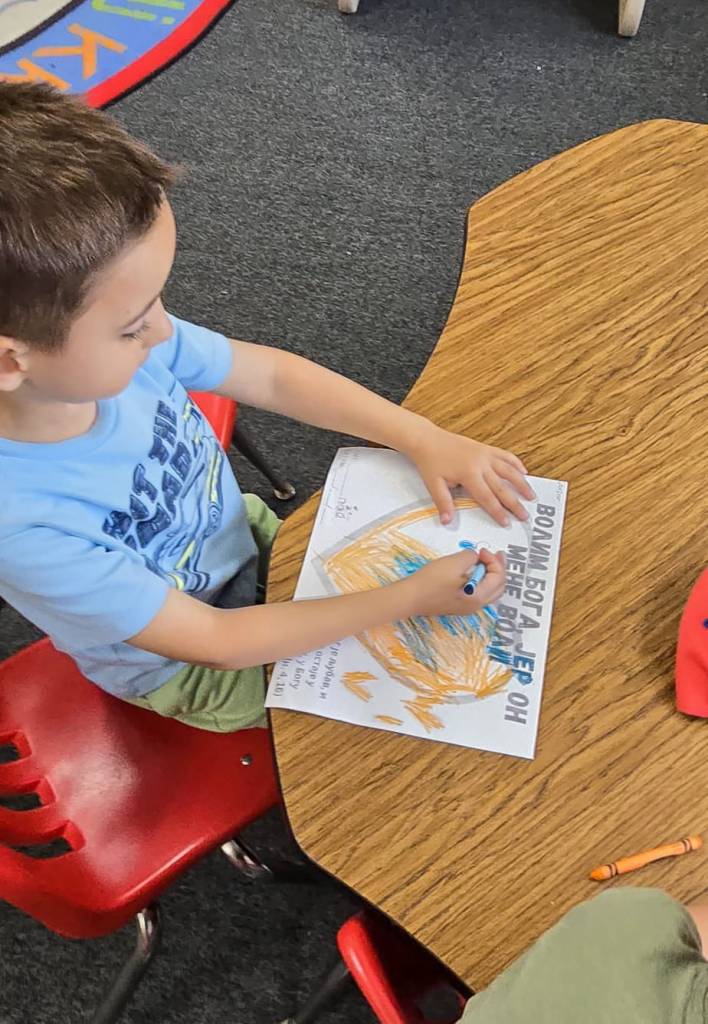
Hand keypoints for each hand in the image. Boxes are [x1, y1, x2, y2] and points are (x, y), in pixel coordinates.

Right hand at [401, 548, 505, 618]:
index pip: (498, 577)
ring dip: (491, 575)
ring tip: (486, 561)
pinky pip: (478, 593)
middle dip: (499, 568)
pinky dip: (481, 580)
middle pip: (498, 587)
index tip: (481, 550)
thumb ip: (471, 557)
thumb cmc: (431, 581)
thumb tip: (474, 558)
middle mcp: (476, 605)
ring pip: (489, 591)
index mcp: (478, 597)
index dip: (494, 560)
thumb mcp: (454, 562)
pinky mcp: (458, 604)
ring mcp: (467, 607)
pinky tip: (472, 571)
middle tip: (496, 554)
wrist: (410, 597)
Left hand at [406, 424, 534, 526]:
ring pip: (509, 470)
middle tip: (525, 515)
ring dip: (521, 483)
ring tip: (531, 495)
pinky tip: (524, 471)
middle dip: (514, 503)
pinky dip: (516, 464)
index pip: (487, 497)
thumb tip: (447, 521)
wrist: (428, 439)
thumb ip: (443, 503)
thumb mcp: (433, 484)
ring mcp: (485, 454)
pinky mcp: (486, 448)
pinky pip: (505, 456)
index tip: (506, 522)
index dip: (498, 511)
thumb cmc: (430, 461)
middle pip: (502, 487)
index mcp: (469, 474)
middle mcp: (481, 464)